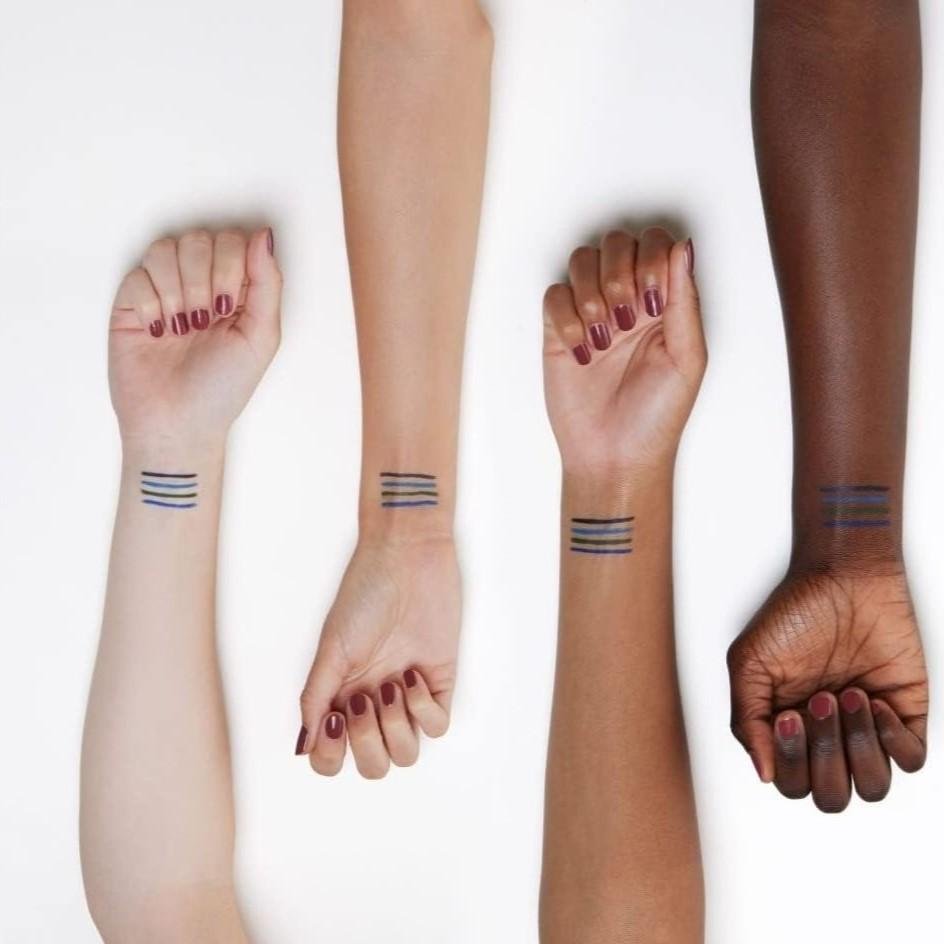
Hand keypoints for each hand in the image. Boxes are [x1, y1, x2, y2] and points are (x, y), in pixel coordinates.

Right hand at [110, 227, 281, 446]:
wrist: (178, 423)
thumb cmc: (223, 388)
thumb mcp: (262, 337)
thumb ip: (268, 283)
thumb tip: (263, 235)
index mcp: (236, 288)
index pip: (232, 240)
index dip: (231, 265)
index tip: (230, 307)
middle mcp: (200, 283)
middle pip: (198, 239)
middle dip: (204, 281)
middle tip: (205, 321)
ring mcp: (164, 290)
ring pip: (165, 249)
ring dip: (178, 292)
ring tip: (182, 328)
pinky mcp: (131, 303)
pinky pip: (138, 275)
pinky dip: (152, 304)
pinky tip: (158, 331)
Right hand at [297, 535, 458, 778]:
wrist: (408, 557)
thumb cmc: (365, 592)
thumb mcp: (332, 646)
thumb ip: (316, 697)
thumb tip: (302, 747)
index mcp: (339, 694)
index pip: (331, 756)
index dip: (331, 756)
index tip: (335, 720)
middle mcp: (371, 701)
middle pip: (372, 764)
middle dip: (368, 744)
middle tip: (366, 699)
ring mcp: (406, 695)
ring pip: (406, 754)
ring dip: (396, 728)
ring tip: (389, 686)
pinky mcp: (439, 682)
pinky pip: (437, 726)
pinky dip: (424, 710)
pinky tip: (413, 675)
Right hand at [543, 228, 705, 471]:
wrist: (615, 457)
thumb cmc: (656, 417)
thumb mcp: (688, 359)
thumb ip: (685, 302)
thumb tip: (683, 249)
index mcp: (665, 303)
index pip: (655, 245)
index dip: (651, 259)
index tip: (652, 302)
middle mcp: (628, 301)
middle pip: (616, 243)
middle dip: (620, 273)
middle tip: (627, 318)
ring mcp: (591, 314)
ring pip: (582, 261)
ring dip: (592, 293)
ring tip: (604, 337)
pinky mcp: (559, 332)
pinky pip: (554, 296)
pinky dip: (566, 317)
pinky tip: (582, 349)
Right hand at [728, 565, 928, 811]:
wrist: (845, 576)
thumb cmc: (794, 612)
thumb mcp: (750, 662)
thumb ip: (747, 720)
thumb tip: (763, 774)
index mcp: (788, 730)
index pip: (790, 783)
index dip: (791, 761)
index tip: (789, 713)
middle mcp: (828, 737)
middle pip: (830, 795)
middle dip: (824, 754)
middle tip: (820, 701)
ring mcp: (867, 729)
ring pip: (872, 787)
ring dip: (859, 746)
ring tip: (849, 695)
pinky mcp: (905, 715)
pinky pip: (910, 761)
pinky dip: (892, 739)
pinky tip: (874, 700)